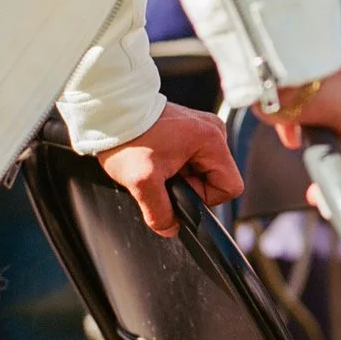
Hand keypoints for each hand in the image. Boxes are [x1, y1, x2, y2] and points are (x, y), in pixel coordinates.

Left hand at [97, 100, 243, 233]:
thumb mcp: (142, 182)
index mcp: (212, 140)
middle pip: (216, 179)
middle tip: (163, 174)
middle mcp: (213, 130)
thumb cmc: (128, 137)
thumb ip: (160, 212)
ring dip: (181, 175)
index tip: (178, 186)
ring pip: (203, 170)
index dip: (204, 196)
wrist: (111, 110)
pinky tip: (157, 156)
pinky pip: (193, 158)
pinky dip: (176, 164)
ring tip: (157, 163)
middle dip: (189, 185)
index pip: (229, 187)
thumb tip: (170, 228)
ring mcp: (202, 128)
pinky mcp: (190, 128)